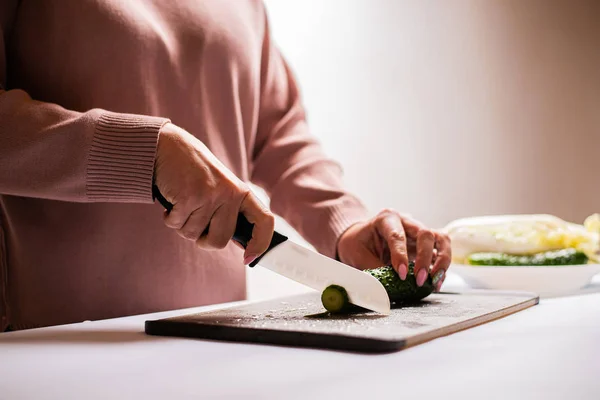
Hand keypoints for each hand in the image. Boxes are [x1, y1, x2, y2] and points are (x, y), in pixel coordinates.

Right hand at [154, 123, 274, 263]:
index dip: (260, 244)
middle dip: (203, 240)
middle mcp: (230, 194)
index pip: (265, 221)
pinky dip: (170, 218)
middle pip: (220, 241)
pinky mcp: (188, 197)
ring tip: (182, 202)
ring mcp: (210, 196)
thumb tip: (242, 244)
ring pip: (193, 234)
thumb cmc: (193, 171)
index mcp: (241, 192)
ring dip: (182, 224)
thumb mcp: (220, 187)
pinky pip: (176, 225)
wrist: (167, 146)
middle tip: (194, 222)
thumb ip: (230, 211)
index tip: (249, 258)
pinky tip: (172, 199)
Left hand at [336, 209, 450, 290]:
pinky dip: (442, 267)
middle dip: (424, 258)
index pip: (397, 235)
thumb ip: (373, 269)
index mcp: (386, 218)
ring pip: (440, 238)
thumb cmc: (357, 244)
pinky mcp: (426, 245)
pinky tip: (436, 283)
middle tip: (419, 279)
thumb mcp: (357, 255)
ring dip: (442, 260)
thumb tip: (386, 288)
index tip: (402, 275)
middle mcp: (406, 222)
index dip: (401, 255)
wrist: (360, 240)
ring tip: (434, 280)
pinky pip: (441, 252)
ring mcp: (418, 232)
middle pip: (425, 233)